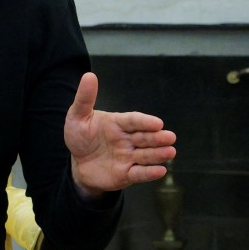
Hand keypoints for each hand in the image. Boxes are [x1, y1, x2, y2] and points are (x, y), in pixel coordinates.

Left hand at [65, 72, 176, 197]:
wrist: (78, 163)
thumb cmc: (80, 136)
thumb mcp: (78, 116)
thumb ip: (85, 98)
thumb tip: (89, 75)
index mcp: (118, 123)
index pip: (134, 121)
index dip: (145, 122)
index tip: (157, 123)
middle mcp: (127, 139)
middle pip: (145, 138)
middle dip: (158, 138)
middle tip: (170, 137)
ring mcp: (129, 157)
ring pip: (146, 155)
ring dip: (158, 154)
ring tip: (170, 152)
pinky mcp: (127, 174)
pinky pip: (140, 173)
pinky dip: (150, 172)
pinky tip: (161, 171)